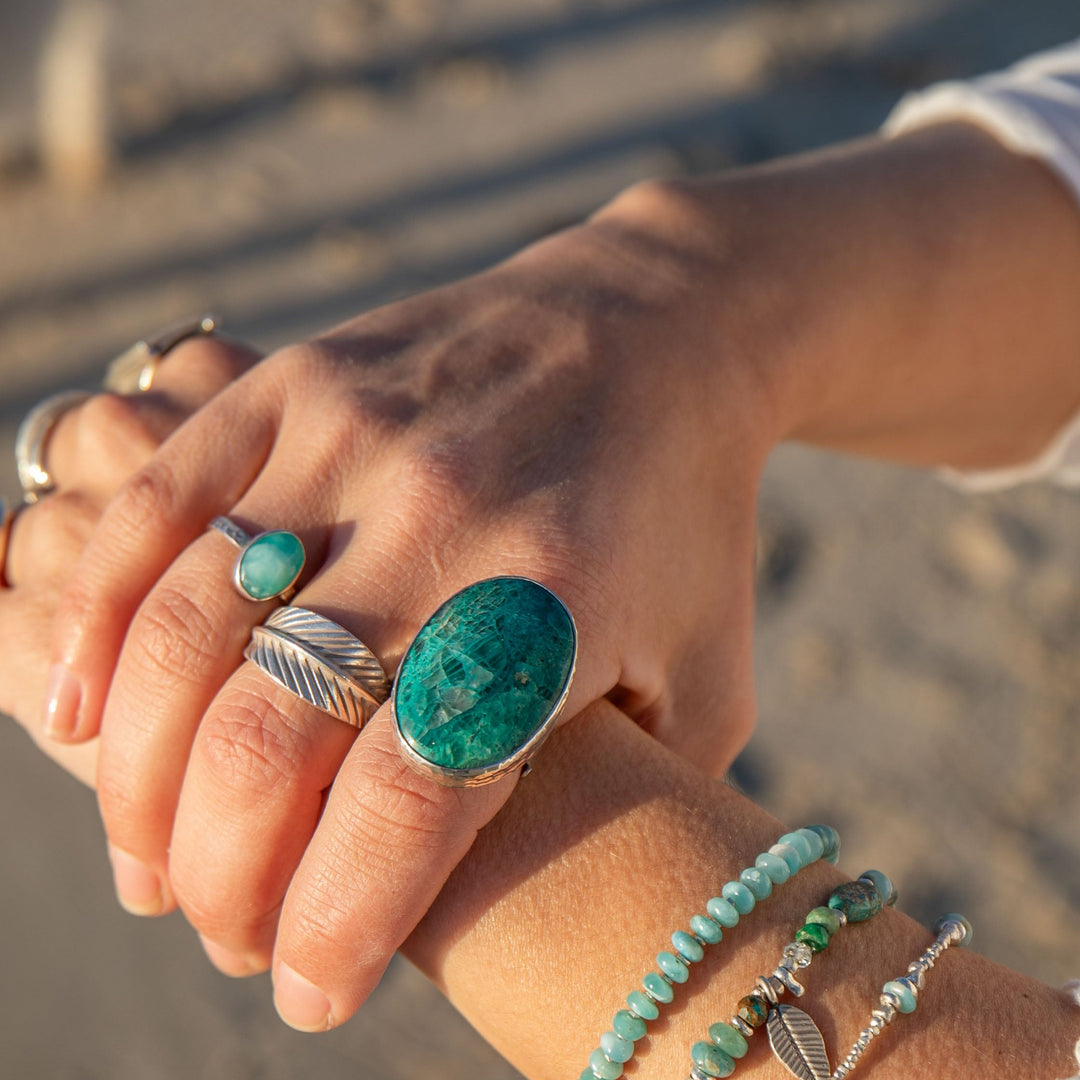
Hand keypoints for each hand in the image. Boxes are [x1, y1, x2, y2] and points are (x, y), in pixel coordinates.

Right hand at [44, 182, 777, 1024]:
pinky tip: (77, 709)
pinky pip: (160, 510)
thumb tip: (542, 900)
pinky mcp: (298, 386)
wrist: (658, 328)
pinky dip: (100, 621)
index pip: (405, 809)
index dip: (338, 928)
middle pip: (272, 740)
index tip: (308, 993)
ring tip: (150, 860)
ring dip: (140, 780)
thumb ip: (638, 799)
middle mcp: (439, 525)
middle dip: (223, 880)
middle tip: (227, 933)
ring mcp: (351, 444)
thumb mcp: (709, 675)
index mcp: (548, 612)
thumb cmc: (684, 518)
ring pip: (189, 637)